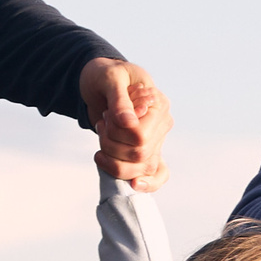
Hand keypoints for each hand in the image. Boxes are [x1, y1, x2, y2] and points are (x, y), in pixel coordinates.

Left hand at [81, 56, 170, 191]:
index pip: (140, 136)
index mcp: (159, 104)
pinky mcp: (146, 151)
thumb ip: (119, 100)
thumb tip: (128, 124)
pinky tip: (134, 185)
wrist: (99, 82)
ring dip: (113, 160)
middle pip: (139, 155)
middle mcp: (162, 125)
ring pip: (141, 168)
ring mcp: (155, 140)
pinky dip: (147, 184)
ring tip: (102, 137)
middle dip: (111, 145)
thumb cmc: (105, 75)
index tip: (106, 116)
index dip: (117, 133)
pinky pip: (157, 175)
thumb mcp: (110, 78)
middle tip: (101, 125)